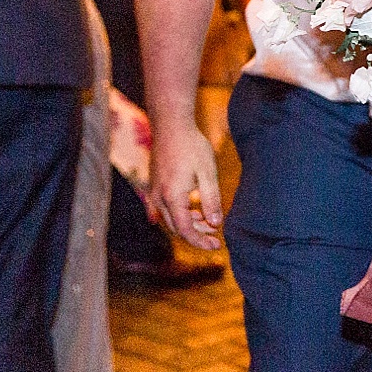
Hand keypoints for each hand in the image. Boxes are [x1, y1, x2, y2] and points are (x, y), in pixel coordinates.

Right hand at [148, 120, 223, 249]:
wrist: (171, 126)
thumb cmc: (191, 146)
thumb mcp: (207, 173)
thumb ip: (211, 200)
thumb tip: (216, 224)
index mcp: (172, 197)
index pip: (185, 231)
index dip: (200, 241)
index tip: (217, 245)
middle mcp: (159, 198)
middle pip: (176, 229)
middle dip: (196, 235)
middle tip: (216, 238)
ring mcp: (155, 192)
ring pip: (171, 220)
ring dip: (190, 225)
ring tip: (210, 224)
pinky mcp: (156, 186)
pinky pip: (166, 209)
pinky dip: (181, 215)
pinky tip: (196, 212)